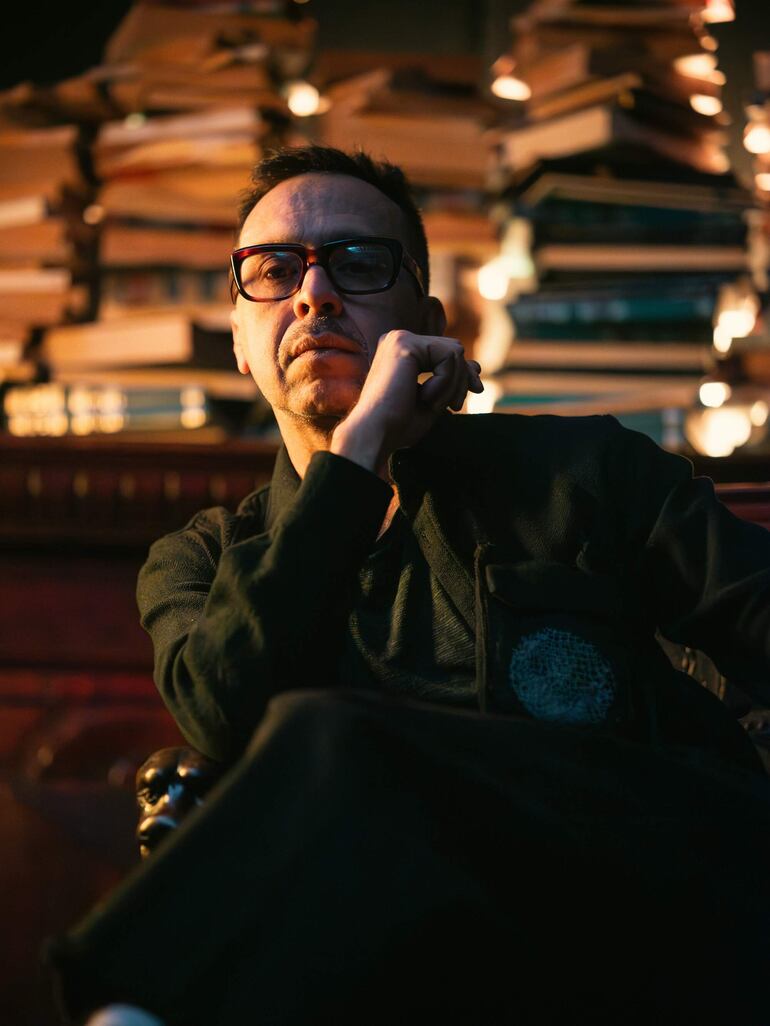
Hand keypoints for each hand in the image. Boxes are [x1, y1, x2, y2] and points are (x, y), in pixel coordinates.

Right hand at [330, 330, 482, 474]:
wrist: (376, 434)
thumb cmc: (399, 425)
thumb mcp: (434, 398)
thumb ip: (451, 380)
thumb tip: (476, 365)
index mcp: (401, 350)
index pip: (446, 352)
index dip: (463, 372)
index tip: (476, 390)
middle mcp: (398, 339)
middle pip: (453, 349)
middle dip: (461, 378)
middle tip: (454, 406)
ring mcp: (400, 338)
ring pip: (454, 352)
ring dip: (452, 385)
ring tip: (432, 404)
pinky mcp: (405, 344)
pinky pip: (448, 357)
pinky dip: (445, 383)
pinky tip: (425, 397)